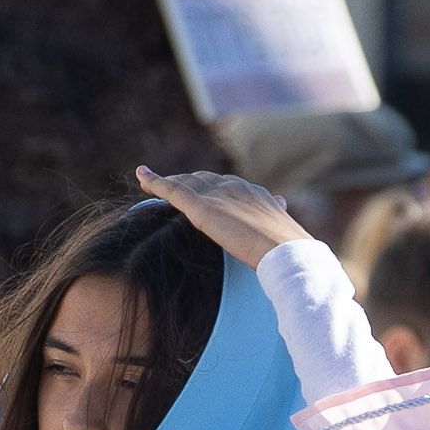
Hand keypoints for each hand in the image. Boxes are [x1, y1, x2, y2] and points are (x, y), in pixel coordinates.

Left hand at [136, 164, 312, 265]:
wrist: (287, 252)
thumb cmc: (288, 252)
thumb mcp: (280, 233)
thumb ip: (272, 224)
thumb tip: (283, 214)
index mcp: (254, 192)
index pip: (225, 184)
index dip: (209, 186)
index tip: (200, 190)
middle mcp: (235, 186)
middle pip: (203, 179)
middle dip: (186, 181)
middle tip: (169, 185)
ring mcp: (218, 194)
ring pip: (186, 183)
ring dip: (168, 182)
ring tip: (150, 182)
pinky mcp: (203, 207)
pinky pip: (172, 191)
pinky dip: (154, 182)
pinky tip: (141, 176)